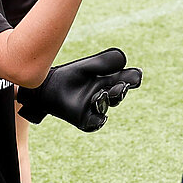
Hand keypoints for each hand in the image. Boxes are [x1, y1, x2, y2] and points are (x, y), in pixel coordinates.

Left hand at [17, 49, 142, 130]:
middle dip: (120, 90)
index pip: (127, 79)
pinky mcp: (84, 119)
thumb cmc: (69, 75)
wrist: (46, 88)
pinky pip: (94, 123)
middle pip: (118, 94)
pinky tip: (99, 116)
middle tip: (120, 86)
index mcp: (109, 79)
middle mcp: (105, 94)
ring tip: (101, 94)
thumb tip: (124, 59)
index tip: (136, 76)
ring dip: (105, 100)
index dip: (132, 78)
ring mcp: (95, 108)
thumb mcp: (87, 65)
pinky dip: (97, 120)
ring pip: (105, 107)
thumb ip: (104, 61)